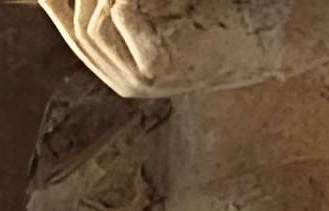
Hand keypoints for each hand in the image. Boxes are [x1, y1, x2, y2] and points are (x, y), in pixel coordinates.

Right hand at [26, 0, 271, 94]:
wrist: (269, 38)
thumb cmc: (223, 15)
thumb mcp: (167, 9)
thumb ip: (129, 6)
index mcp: (126, 72)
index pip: (76, 33)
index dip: (58, 3)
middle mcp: (129, 84)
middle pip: (80, 27)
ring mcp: (141, 82)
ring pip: (94, 22)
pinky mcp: (154, 69)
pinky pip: (119, 14)